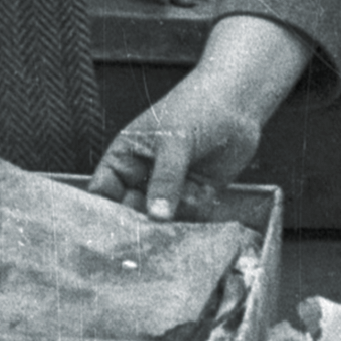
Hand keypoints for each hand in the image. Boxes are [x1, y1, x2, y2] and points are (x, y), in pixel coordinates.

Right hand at [88, 17, 311, 219]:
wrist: (237, 101)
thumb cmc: (197, 107)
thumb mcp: (175, 141)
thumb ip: (165, 179)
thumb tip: (156, 216)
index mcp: (125, 157)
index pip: (102, 191)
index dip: (102, 213)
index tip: (111, 235)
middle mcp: (143, 176)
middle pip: (130, 213)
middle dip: (139, 226)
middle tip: (148, 238)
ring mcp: (169, 188)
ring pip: (160, 220)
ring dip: (171, 223)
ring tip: (182, 207)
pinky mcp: (195, 195)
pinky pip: (188, 218)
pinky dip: (194, 216)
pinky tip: (202, 197)